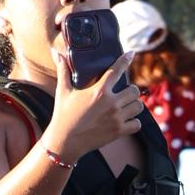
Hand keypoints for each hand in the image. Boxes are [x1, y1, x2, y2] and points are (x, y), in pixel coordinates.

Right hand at [47, 46, 142, 164]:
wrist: (64, 141)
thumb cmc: (63, 115)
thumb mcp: (63, 92)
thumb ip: (63, 71)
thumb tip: (56, 53)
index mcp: (99, 91)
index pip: (117, 70)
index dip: (125, 60)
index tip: (131, 54)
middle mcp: (111, 103)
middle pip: (134, 90)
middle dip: (131, 90)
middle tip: (124, 92)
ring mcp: (116, 118)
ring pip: (138, 106)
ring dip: (134, 104)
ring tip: (127, 105)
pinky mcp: (118, 131)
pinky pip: (137, 124)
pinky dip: (134, 122)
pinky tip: (126, 120)